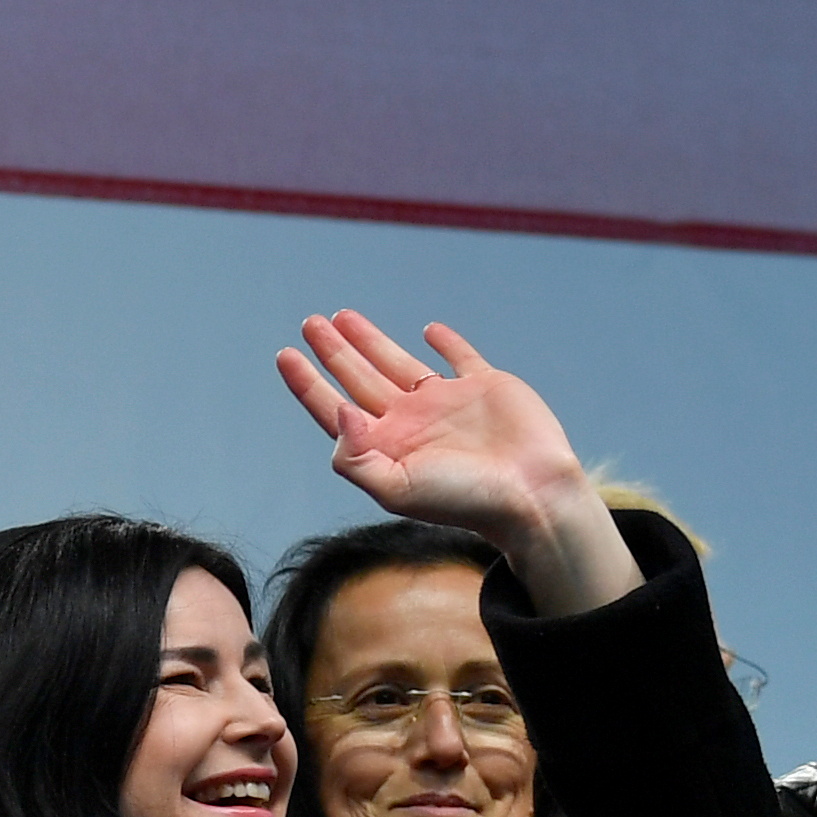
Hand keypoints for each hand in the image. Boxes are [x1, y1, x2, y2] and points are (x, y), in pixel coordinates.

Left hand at [274, 314, 643, 616]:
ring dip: (370, 340)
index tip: (285, 353)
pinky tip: (430, 330)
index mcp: (385, 445)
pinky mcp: (486, 387)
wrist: (531, 495)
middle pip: (358, 378)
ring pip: (397, 362)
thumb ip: (355, 458)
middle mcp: (411, 422)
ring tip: (342, 316)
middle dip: (333, 350)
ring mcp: (447, 403)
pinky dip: (447, 342)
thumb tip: (339, 412)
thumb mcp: (395, 489)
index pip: (333, 408)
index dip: (307, 382)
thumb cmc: (463, 500)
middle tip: (310, 322)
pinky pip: (460, 357)